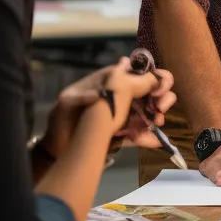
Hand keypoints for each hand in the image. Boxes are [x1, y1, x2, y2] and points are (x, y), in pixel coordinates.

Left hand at [43, 58, 176, 154]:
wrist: (57, 149)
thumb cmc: (60, 119)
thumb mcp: (69, 102)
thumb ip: (87, 92)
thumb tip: (116, 71)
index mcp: (111, 81)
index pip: (139, 72)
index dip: (155, 77)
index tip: (158, 90)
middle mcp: (121, 95)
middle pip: (151, 90)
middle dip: (162, 97)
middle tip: (160, 108)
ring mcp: (124, 114)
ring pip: (150, 111)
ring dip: (158, 116)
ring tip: (156, 123)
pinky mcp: (124, 133)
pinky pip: (142, 133)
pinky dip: (149, 137)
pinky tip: (153, 141)